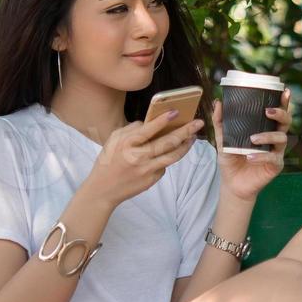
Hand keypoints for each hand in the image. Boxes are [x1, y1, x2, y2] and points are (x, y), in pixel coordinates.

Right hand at [84, 112, 204, 207]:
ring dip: (186, 145)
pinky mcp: (152, 179)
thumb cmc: (108, 161)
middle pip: (167, 142)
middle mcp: (139, 157)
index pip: (149, 129)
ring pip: (173, 155)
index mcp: (127, 144)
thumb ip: (131, 129)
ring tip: (193, 137)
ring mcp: (147, 170)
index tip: (176, 111)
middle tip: (198, 123)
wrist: (103, 190)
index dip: (163, 120)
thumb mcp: (113, 140)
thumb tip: (150, 122)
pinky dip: (169, 157)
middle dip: (186, 131)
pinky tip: (172, 151)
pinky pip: (165, 165)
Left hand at [213, 87, 291, 200]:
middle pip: (286, 122)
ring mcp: (276, 152)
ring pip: (282, 138)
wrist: (232, 183)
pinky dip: (261, 156)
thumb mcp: (223, 140)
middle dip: (280, 114)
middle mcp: (274, 138)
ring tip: (253, 139)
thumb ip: (221, 122)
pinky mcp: (275, 166)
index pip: (277, 113)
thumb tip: (218, 102)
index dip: (283, 102)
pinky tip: (250, 156)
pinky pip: (272, 158)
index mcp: (265, 128)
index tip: (285, 91)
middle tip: (267, 111)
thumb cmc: (231, 159)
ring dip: (268, 136)